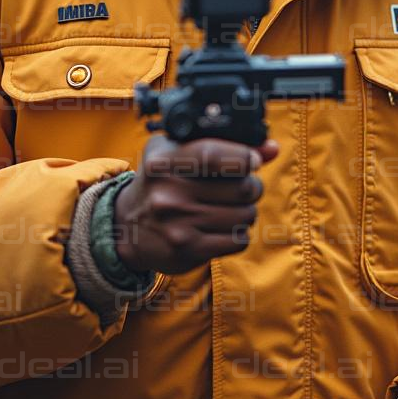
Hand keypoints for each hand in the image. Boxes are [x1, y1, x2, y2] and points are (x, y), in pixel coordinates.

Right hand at [113, 133, 278, 275]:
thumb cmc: (161, 182)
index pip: (213, 154)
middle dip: (252, 186)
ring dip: (246, 211)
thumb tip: (271, 148)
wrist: (126, 226)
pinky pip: (238, 240)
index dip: (243, 156)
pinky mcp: (187, 250)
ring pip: (245, 215)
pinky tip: (224, 227)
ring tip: (231, 208)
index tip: (253, 160)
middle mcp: (169, 193)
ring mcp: (178, 224)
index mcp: (164, 162)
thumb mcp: (180, 154)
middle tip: (243, 187)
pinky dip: (239, 233)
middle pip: (241, 187)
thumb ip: (226, 148)